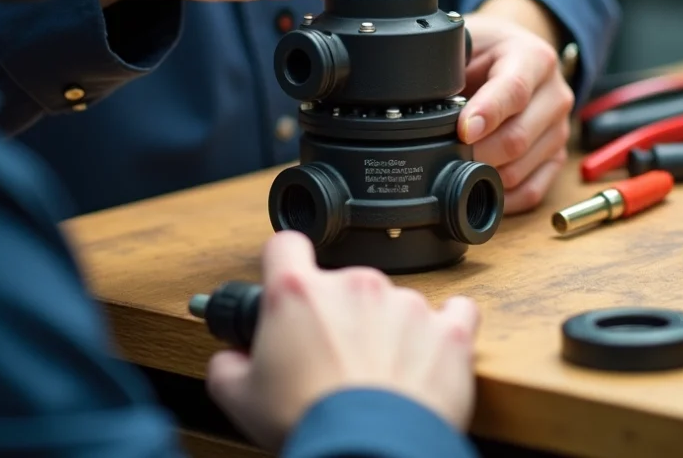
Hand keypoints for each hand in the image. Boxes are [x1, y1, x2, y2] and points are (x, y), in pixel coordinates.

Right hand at [206, 232, 479, 452]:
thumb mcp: (241, 399)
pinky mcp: (448, 329)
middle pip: (343, 282)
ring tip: (381, 374)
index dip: (283, 263)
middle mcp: (355, 285)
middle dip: (338, 315)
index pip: (284, 246)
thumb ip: (228, 365)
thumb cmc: (311, 422)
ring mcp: (406, 303)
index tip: (288, 283)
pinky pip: (454, 312)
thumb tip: (231, 359)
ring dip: (387, 329)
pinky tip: (430, 351)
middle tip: (333, 359)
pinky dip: (444, 329)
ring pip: (393, 302)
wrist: (370, 452)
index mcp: (298, 292)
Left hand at [458, 12, 573, 213]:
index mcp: (534, 59)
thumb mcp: (468, 40)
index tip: (462, 130)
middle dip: (477, 152)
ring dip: (486, 175)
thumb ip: (449, 61)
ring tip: (457, 169)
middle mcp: (555, 94)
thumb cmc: (487, 50)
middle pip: (517, 137)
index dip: (486, 114)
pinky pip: (534, 190)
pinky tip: (480, 188)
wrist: (515, 54)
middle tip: (445, 154)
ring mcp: (559, 129)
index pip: (514, 90)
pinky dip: (503, 197)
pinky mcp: (557, 156)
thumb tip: (419, 93)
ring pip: (522, 168)